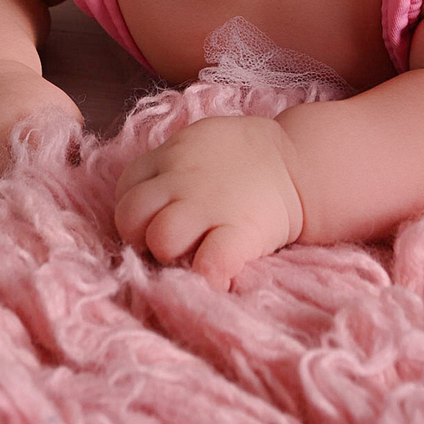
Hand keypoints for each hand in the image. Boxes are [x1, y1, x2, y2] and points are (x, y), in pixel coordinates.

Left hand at [114, 114, 304, 289]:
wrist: (298, 163)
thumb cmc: (242, 160)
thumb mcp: (198, 145)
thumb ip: (169, 168)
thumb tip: (147, 207)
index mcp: (170, 157)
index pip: (126, 189)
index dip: (136, 212)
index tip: (152, 222)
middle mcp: (181, 180)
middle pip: (130, 216)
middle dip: (140, 236)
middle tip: (166, 244)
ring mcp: (209, 206)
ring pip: (161, 238)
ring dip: (169, 256)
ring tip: (189, 257)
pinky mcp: (239, 233)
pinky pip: (209, 265)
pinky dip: (207, 278)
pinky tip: (216, 277)